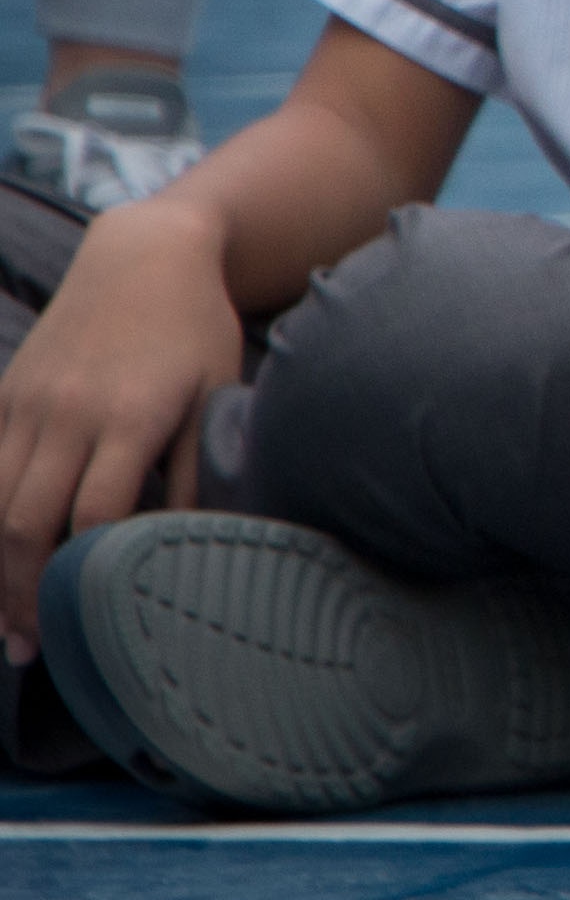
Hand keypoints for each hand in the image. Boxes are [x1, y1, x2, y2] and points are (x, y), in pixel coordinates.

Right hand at [0, 205, 241, 660]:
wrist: (145, 253)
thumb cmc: (196, 329)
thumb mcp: (218, 392)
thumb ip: (199, 469)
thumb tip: (192, 542)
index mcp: (130, 415)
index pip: (95, 512)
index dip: (89, 570)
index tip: (92, 618)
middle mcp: (67, 412)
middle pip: (27, 520)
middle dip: (25, 591)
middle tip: (34, 646)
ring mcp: (27, 403)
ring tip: (6, 625)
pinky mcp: (4, 394)